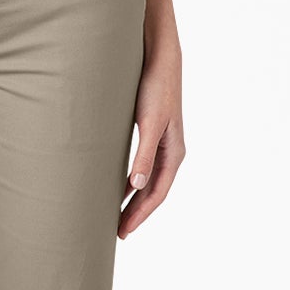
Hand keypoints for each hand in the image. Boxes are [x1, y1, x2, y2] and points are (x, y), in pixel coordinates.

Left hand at [119, 41, 183, 237]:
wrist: (160, 57)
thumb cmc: (156, 87)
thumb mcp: (150, 123)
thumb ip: (144, 155)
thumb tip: (136, 187)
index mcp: (174, 153)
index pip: (156, 193)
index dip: (140, 214)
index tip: (123, 231)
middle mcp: (170, 151)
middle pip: (153, 191)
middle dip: (136, 212)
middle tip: (117, 232)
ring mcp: (161, 142)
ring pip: (147, 180)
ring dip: (133, 198)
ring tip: (116, 215)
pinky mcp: (151, 132)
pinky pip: (142, 165)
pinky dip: (130, 180)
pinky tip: (117, 185)